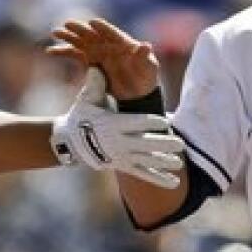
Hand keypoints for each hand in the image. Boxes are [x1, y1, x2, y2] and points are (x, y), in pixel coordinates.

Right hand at [48, 18, 159, 99]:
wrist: (136, 92)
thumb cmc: (145, 76)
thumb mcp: (149, 67)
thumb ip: (144, 56)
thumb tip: (146, 45)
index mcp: (122, 42)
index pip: (111, 32)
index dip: (102, 27)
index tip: (93, 23)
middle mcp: (107, 44)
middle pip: (92, 34)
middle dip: (80, 29)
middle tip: (68, 24)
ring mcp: (97, 52)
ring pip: (80, 41)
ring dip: (68, 37)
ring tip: (55, 32)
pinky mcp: (89, 61)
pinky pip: (74, 54)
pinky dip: (62, 52)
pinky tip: (50, 51)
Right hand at [51, 67, 184, 187]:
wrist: (71, 142)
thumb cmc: (83, 115)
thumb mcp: (86, 100)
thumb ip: (94, 86)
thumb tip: (95, 67)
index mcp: (112, 124)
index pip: (133, 123)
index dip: (149, 123)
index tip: (165, 121)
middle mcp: (118, 142)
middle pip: (144, 144)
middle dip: (162, 145)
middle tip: (180, 144)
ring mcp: (121, 156)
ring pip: (146, 160)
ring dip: (163, 163)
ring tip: (180, 164)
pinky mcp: (123, 166)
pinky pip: (143, 174)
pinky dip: (159, 179)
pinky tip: (174, 183)